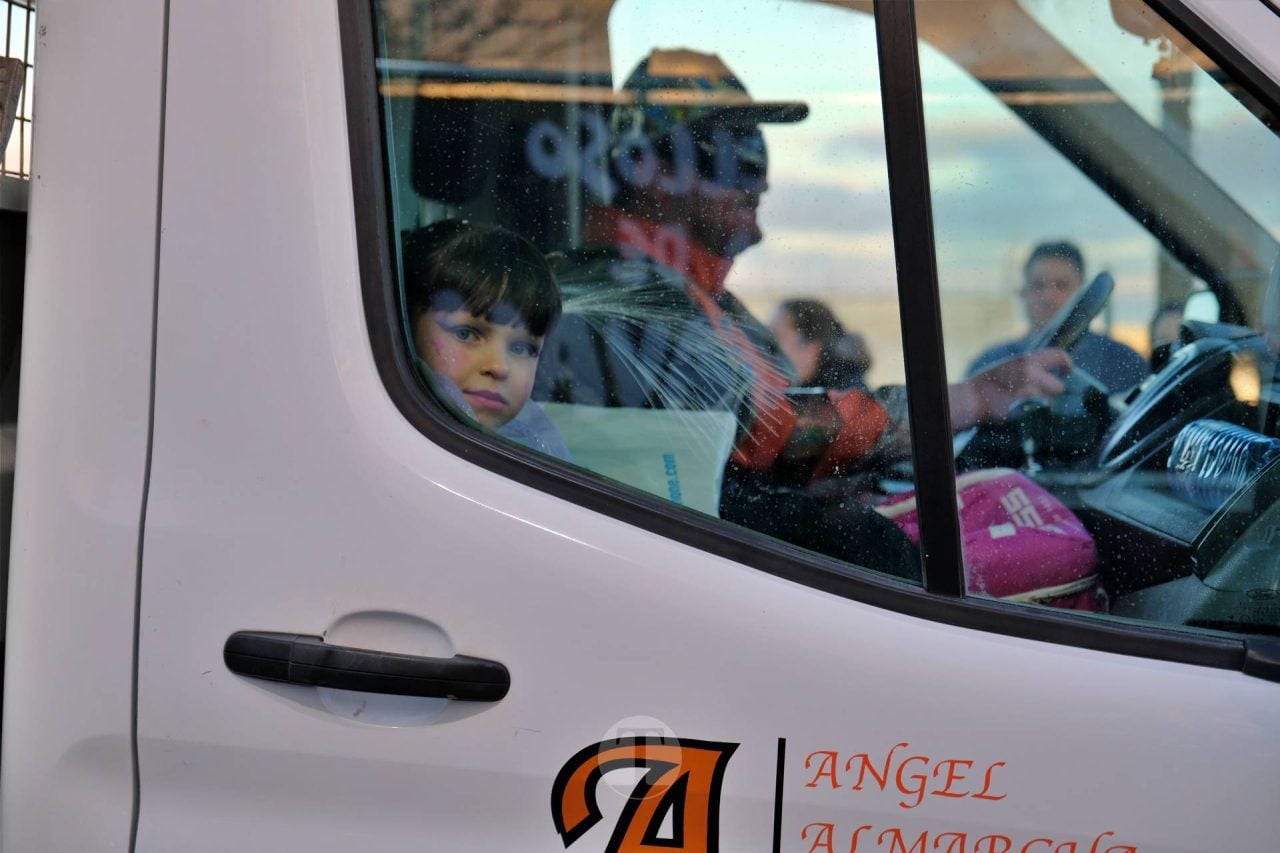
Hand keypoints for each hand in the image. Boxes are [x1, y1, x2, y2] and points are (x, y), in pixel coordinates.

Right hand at [948, 348, 1071, 429]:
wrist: (971, 399)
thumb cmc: (987, 384)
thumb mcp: (1009, 367)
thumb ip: (1029, 368)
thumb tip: (1046, 373)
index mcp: (1027, 360)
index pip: (1059, 356)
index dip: (1067, 364)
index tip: (1067, 371)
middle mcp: (1031, 372)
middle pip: (1058, 386)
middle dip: (1051, 393)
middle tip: (1036, 397)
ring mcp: (1030, 390)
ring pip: (1050, 402)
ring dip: (1041, 406)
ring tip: (1023, 406)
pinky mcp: (1027, 406)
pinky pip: (1040, 413)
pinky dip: (1034, 414)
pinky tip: (1021, 412)